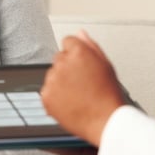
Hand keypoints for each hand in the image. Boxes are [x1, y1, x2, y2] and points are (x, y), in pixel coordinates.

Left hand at [41, 30, 124, 145]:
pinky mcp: (46, 96)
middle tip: (83, 83)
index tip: (83, 66)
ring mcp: (53, 80)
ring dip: (61, 82)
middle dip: (68, 67)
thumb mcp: (105, 64)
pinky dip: (55, 96)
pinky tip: (70, 102)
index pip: (68, 41)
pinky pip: (47, 91)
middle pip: (59, 58)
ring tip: (78, 95)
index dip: (77, 54)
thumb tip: (80, 33)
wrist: (106, 121)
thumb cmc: (108, 94)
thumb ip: (90, 45)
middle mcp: (63, 63)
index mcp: (79, 52)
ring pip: (53, 75)